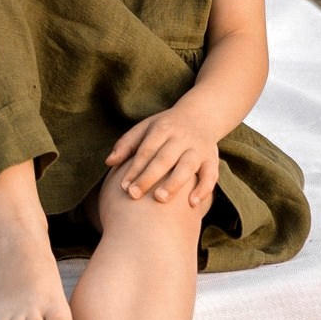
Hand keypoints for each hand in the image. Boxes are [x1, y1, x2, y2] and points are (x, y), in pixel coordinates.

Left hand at [106, 109, 221, 205]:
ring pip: (187, 166)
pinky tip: (192, 204)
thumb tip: (109, 162)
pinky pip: (211, 175)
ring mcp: (198, 148)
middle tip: (134, 195)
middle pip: (164, 158)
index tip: (123, 186)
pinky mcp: (212, 159)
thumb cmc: (166, 127)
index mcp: (162, 129)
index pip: (146, 150)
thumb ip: (127, 144)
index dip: (134, 168)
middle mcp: (181, 138)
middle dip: (149, 177)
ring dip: (174, 183)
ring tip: (160, 199)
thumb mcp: (145, 128)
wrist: (201, 115)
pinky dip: (203, 189)